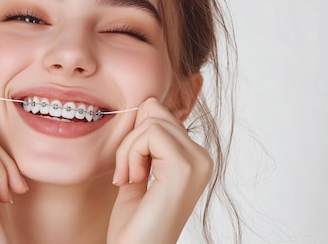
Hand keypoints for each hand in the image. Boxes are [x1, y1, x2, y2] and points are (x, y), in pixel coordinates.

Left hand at [108, 97, 212, 243]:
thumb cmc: (133, 224)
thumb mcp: (139, 173)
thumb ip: (144, 143)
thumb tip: (146, 103)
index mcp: (193, 158)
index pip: (159, 114)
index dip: (134, 136)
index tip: (128, 170)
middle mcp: (201, 158)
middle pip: (155, 111)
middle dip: (130, 139)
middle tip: (125, 174)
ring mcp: (197, 162)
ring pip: (151, 119)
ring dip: (128, 149)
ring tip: (129, 180)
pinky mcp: (185, 168)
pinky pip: (150, 133)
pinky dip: (130, 154)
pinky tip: (132, 180)